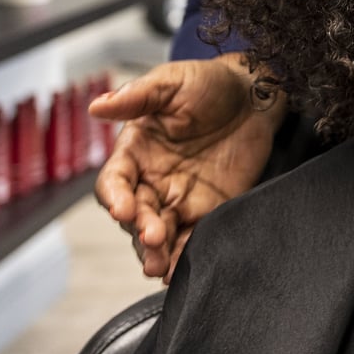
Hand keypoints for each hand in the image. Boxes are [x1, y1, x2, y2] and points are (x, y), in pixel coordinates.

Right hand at [91, 56, 283, 279]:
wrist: (255, 95)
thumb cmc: (207, 83)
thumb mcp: (171, 82)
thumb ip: (137, 96)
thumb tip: (97, 106)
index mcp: (135, 152)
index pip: (114, 181)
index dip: (115, 196)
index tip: (122, 208)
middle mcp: (152, 180)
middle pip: (135, 215)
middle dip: (140, 229)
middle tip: (153, 236)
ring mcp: (179, 199)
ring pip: (157, 234)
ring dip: (156, 252)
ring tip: (159, 265)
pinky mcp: (208, 211)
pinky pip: (190, 239)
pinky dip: (182, 256)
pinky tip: (178, 271)